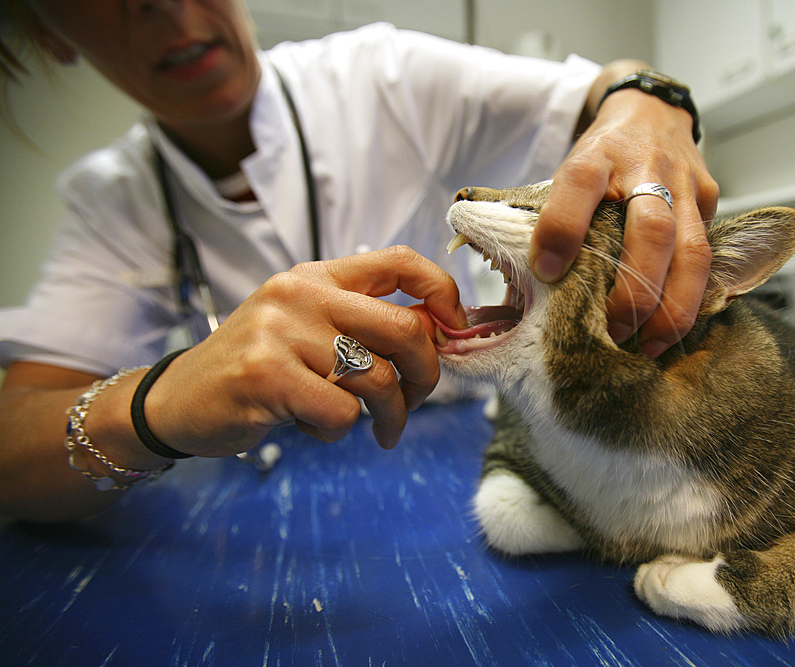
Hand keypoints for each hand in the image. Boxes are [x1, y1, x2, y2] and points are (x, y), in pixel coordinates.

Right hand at [143, 246, 464, 454]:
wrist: (177, 400)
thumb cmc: (257, 368)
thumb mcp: (307, 328)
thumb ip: (362, 324)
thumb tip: (440, 333)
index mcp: (318, 275)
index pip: (401, 262)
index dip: (443, 293)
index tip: (454, 331)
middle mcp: (301, 293)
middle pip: (405, 328)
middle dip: (427, 376)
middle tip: (415, 402)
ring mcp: (281, 331)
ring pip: (378, 379)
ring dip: (390, 416)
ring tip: (376, 429)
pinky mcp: (266, 375)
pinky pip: (340, 413)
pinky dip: (338, 432)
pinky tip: (312, 427)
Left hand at [530, 88, 718, 357]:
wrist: (649, 111)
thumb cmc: (601, 156)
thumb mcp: (567, 171)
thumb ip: (550, 217)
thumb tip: (521, 286)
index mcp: (597, 155)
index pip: (578, 184)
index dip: (562, 227)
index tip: (547, 271)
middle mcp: (645, 167)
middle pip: (651, 230)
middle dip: (634, 290)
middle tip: (613, 331)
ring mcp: (684, 183)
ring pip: (692, 251)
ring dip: (672, 306)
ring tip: (651, 343)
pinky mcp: (709, 198)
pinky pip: (709, 256)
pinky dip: (693, 297)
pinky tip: (674, 327)